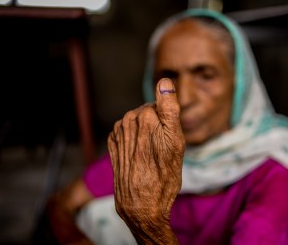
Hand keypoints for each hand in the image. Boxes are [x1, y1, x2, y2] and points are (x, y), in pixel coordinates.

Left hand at [108, 78, 184, 243]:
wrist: (141, 206)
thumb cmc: (164, 175)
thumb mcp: (175, 141)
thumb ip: (169, 108)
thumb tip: (164, 81)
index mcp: (145, 115)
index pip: (161, 106)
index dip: (169, 122)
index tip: (169, 139)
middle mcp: (128, 121)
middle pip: (149, 114)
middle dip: (157, 128)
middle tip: (162, 150)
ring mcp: (118, 133)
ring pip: (138, 123)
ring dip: (146, 135)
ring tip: (152, 155)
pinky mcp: (113, 144)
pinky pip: (127, 133)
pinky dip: (135, 140)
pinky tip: (140, 155)